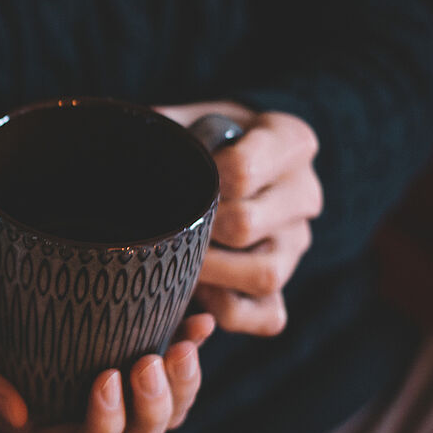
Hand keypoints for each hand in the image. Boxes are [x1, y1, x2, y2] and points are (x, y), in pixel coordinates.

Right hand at [0, 227, 214, 432]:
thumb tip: (16, 415)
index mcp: (41, 428)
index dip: (104, 430)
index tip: (103, 377)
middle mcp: (81, 416)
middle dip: (153, 410)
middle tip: (149, 362)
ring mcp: (112, 386)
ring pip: (167, 414)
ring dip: (183, 387)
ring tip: (184, 344)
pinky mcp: (130, 349)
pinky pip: (176, 366)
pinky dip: (193, 346)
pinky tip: (201, 321)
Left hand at [158, 101, 322, 334]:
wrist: (237, 162)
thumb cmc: (208, 140)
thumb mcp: (195, 117)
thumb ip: (167, 124)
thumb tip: (128, 134)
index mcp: (290, 142)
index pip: (244, 169)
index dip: (199, 181)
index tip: (174, 177)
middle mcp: (303, 194)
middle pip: (245, 224)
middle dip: (195, 229)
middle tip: (164, 223)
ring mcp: (296, 243)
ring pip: (264, 274)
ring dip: (209, 273)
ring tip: (175, 257)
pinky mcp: (284, 282)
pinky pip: (269, 316)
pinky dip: (228, 312)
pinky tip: (198, 293)